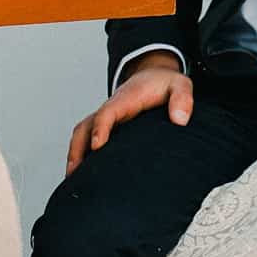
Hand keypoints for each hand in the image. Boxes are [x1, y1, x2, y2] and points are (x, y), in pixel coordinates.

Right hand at [66, 54, 192, 173]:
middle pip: (85, 126)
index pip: (107, 113)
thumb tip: (180, 120)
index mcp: (125, 100)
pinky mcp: (108, 127)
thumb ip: (182, 99)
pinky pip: (88, 138)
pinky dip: (82, 154)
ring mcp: (107, 118)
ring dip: (75, 154)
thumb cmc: (164, 84)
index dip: (100, 128)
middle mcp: (111, 109)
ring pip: (82, 134)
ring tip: (74, 180)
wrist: (154, 76)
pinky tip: (83, 175)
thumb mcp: (180, 85)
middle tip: (76, 173)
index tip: (96, 146)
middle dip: (78, 148)